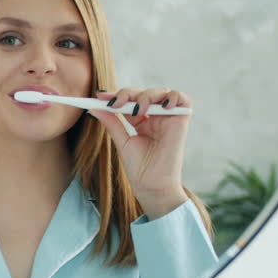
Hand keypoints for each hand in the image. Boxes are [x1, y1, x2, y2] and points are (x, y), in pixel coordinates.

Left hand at [88, 87, 191, 218]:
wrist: (152, 184)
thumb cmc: (139, 168)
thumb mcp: (122, 141)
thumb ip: (112, 123)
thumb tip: (94, 108)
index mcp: (143, 121)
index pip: (130, 100)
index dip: (117, 96)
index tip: (100, 96)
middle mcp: (156, 117)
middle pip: (144, 93)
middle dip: (127, 94)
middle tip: (114, 103)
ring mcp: (169, 118)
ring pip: (160, 92)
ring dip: (146, 96)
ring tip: (137, 110)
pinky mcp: (182, 120)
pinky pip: (183, 99)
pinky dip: (173, 96)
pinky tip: (161, 106)